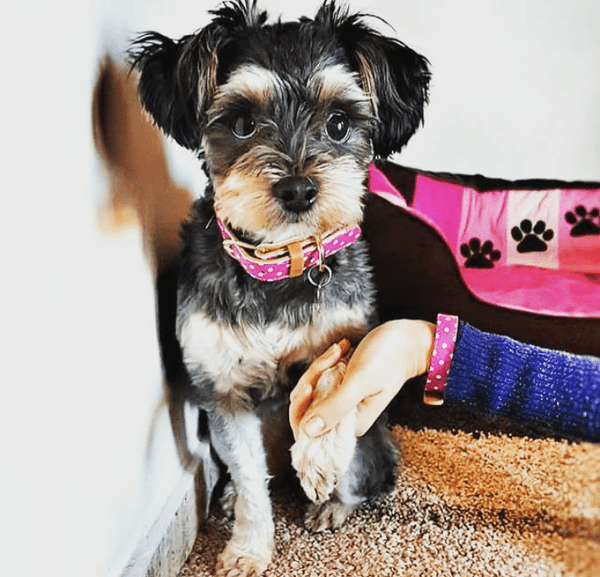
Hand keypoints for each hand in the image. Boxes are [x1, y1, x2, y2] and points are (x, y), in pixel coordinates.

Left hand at [289, 319, 435, 438]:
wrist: (405, 339)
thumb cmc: (389, 358)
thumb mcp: (360, 381)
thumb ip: (335, 407)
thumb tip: (307, 432)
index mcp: (350, 426)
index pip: (308, 429)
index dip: (302, 408)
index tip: (311, 384)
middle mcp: (344, 418)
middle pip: (306, 406)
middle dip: (312, 379)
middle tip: (332, 358)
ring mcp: (342, 403)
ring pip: (311, 388)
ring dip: (320, 366)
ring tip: (339, 350)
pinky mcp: (340, 388)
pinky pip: (319, 378)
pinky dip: (326, 362)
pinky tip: (341, 349)